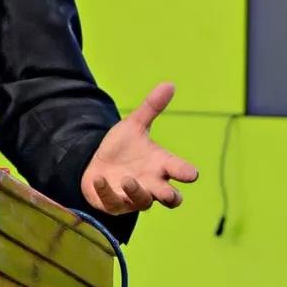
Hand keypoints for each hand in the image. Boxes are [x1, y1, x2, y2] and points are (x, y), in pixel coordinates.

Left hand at [80, 82, 197, 213]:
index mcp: (160, 165)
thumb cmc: (122, 148)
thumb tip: (169, 83)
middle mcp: (151, 184)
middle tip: (167, 192)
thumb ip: (151, 107)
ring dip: (137, 192)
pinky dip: (106, 192)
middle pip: (171, 198)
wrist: (96, 163)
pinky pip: (112, 203)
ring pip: (143, 203)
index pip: (180, 171)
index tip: (190, 173)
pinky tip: (98, 179)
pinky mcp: (114, 203)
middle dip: (170, 196)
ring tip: (127, 178)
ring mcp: (133, 196)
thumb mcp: (134, 125)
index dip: (186, 173)